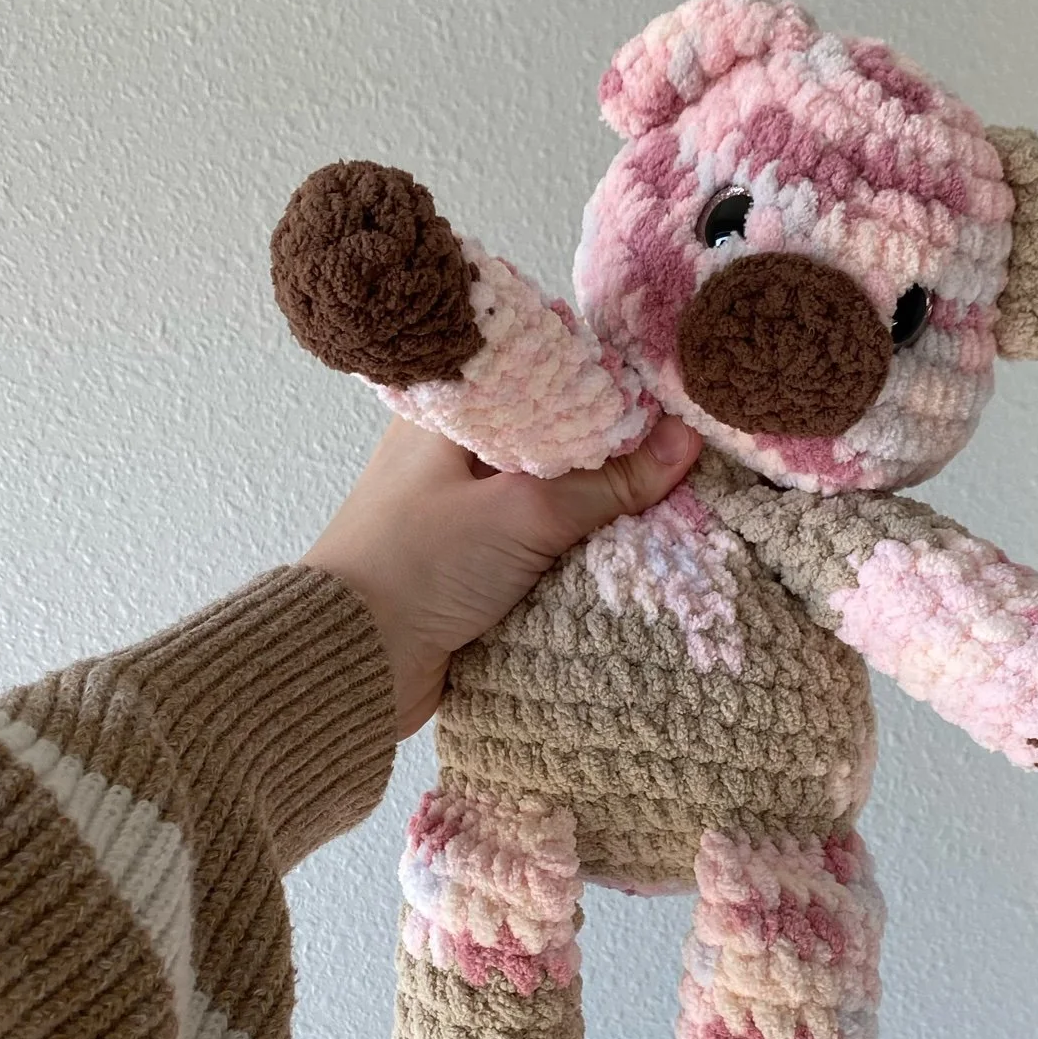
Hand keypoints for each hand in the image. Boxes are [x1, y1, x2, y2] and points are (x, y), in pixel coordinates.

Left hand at [302, 414, 702, 735]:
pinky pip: (536, 543)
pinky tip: (623, 548)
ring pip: (548, 493)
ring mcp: (459, 511)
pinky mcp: (468, 564)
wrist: (352, 663)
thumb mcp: (522, 513)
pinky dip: (573, 548)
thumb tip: (686, 441)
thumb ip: (606, 481)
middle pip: (552, 437)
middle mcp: (452, 453)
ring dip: (596, 505)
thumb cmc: (416, 566)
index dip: (604, 385)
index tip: (670, 400)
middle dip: (611, 451)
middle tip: (682, 453)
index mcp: (449, 413)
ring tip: (670, 498)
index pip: (541, 375)